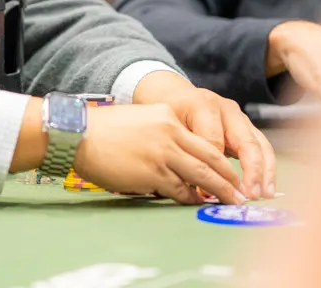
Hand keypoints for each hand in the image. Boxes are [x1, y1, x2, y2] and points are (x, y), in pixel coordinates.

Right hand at [72, 103, 246, 205]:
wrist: (79, 134)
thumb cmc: (103, 129)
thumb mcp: (140, 118)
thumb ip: (163, 131)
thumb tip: (179, 155)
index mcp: (168, 116)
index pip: (204, 140)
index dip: (222, 160)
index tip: (231, 172)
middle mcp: (170, 132)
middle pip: (211, 158)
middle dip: (230, 178)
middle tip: (242, 193)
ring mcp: (163, 153)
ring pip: (202, 175)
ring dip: (219, 191)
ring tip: (231, 203)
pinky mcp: (152, 172)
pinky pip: (180, 189)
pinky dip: (192, 198)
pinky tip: (197, 203)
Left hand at [132, 70, 275, 198]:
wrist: (173, 93)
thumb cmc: (168, 113)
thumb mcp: (167, 127)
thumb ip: (180, 152)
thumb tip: (193, 189)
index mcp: (202, 105)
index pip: (213, 142)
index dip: (211, 169)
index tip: (208, 192)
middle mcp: (225, 108)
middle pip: (245, 141)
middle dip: (251, 170)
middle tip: (249, 195)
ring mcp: (239, 116)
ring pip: (259, 144)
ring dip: (265, 171)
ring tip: (264, 194)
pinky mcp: (246, 126)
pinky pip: (262, 146)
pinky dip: (266, 167)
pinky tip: (266, 187)